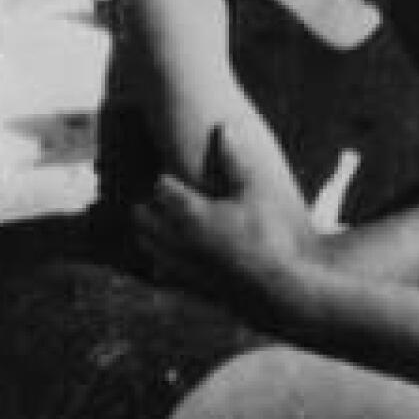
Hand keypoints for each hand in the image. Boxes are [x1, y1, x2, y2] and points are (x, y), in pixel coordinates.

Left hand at [135, 122, 320, 302]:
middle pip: (142, 215)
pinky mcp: (187, 285)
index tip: (172, 175)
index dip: (166, 179)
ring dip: (148, 231)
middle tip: (161, 197)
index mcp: (191, 212)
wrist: (276, 291)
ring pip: (146, 243)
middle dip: (147, 204)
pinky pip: (160, 271)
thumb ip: (235, 161)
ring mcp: (179, 264)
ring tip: (160, 223)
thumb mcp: (254, 193)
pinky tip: (172, 256)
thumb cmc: (268, 236)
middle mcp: (177, 238)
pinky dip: (159, 261)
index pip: (161, 187)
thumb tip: (223, 127)